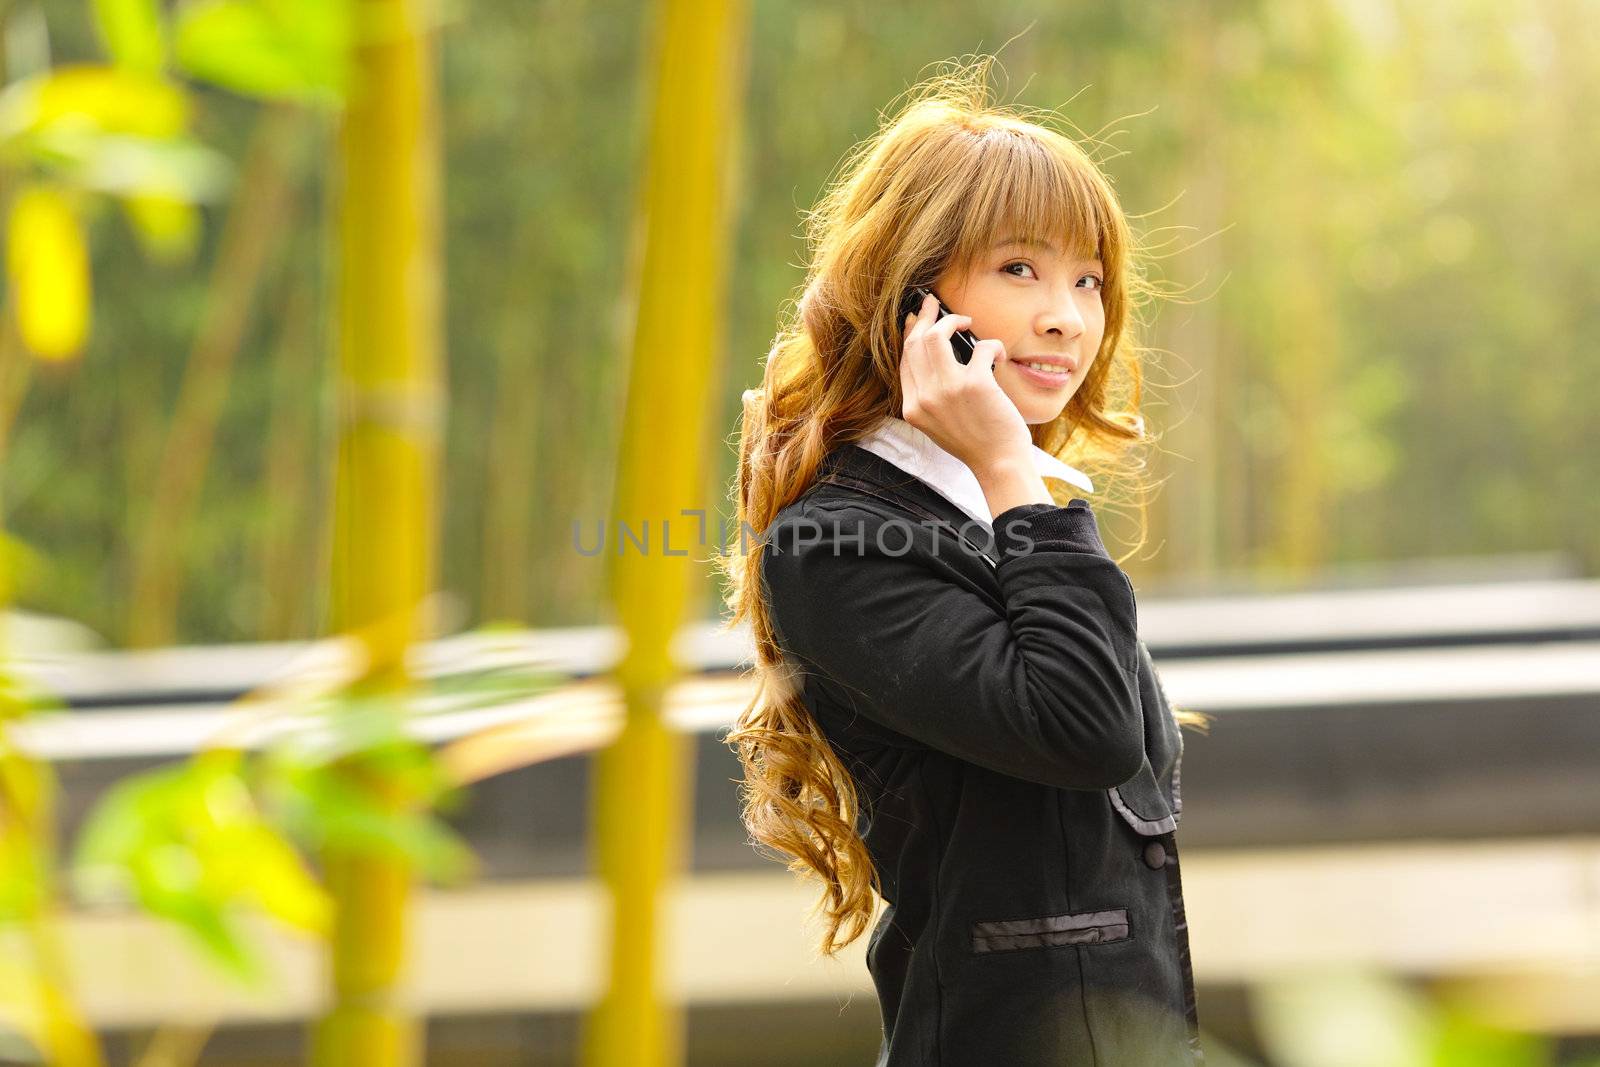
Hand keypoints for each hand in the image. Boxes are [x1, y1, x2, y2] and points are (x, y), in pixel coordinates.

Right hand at [900, 292, 1033, 475]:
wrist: (998, 463)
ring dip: (953, 321)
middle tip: (936, 303)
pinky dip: (993, 346)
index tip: (919, 318)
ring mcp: (947, 390)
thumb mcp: (938, 423)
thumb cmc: (974, 442)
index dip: (911, 333)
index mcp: (912, 407)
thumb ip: (929, 395)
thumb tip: (933, 355)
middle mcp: (924, 398)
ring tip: (967, 322)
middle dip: (927, 316)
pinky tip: (999, 355)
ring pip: (936, 337)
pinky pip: (980, 347)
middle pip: (916, 343)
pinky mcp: (975, 385)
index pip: (905, 359)